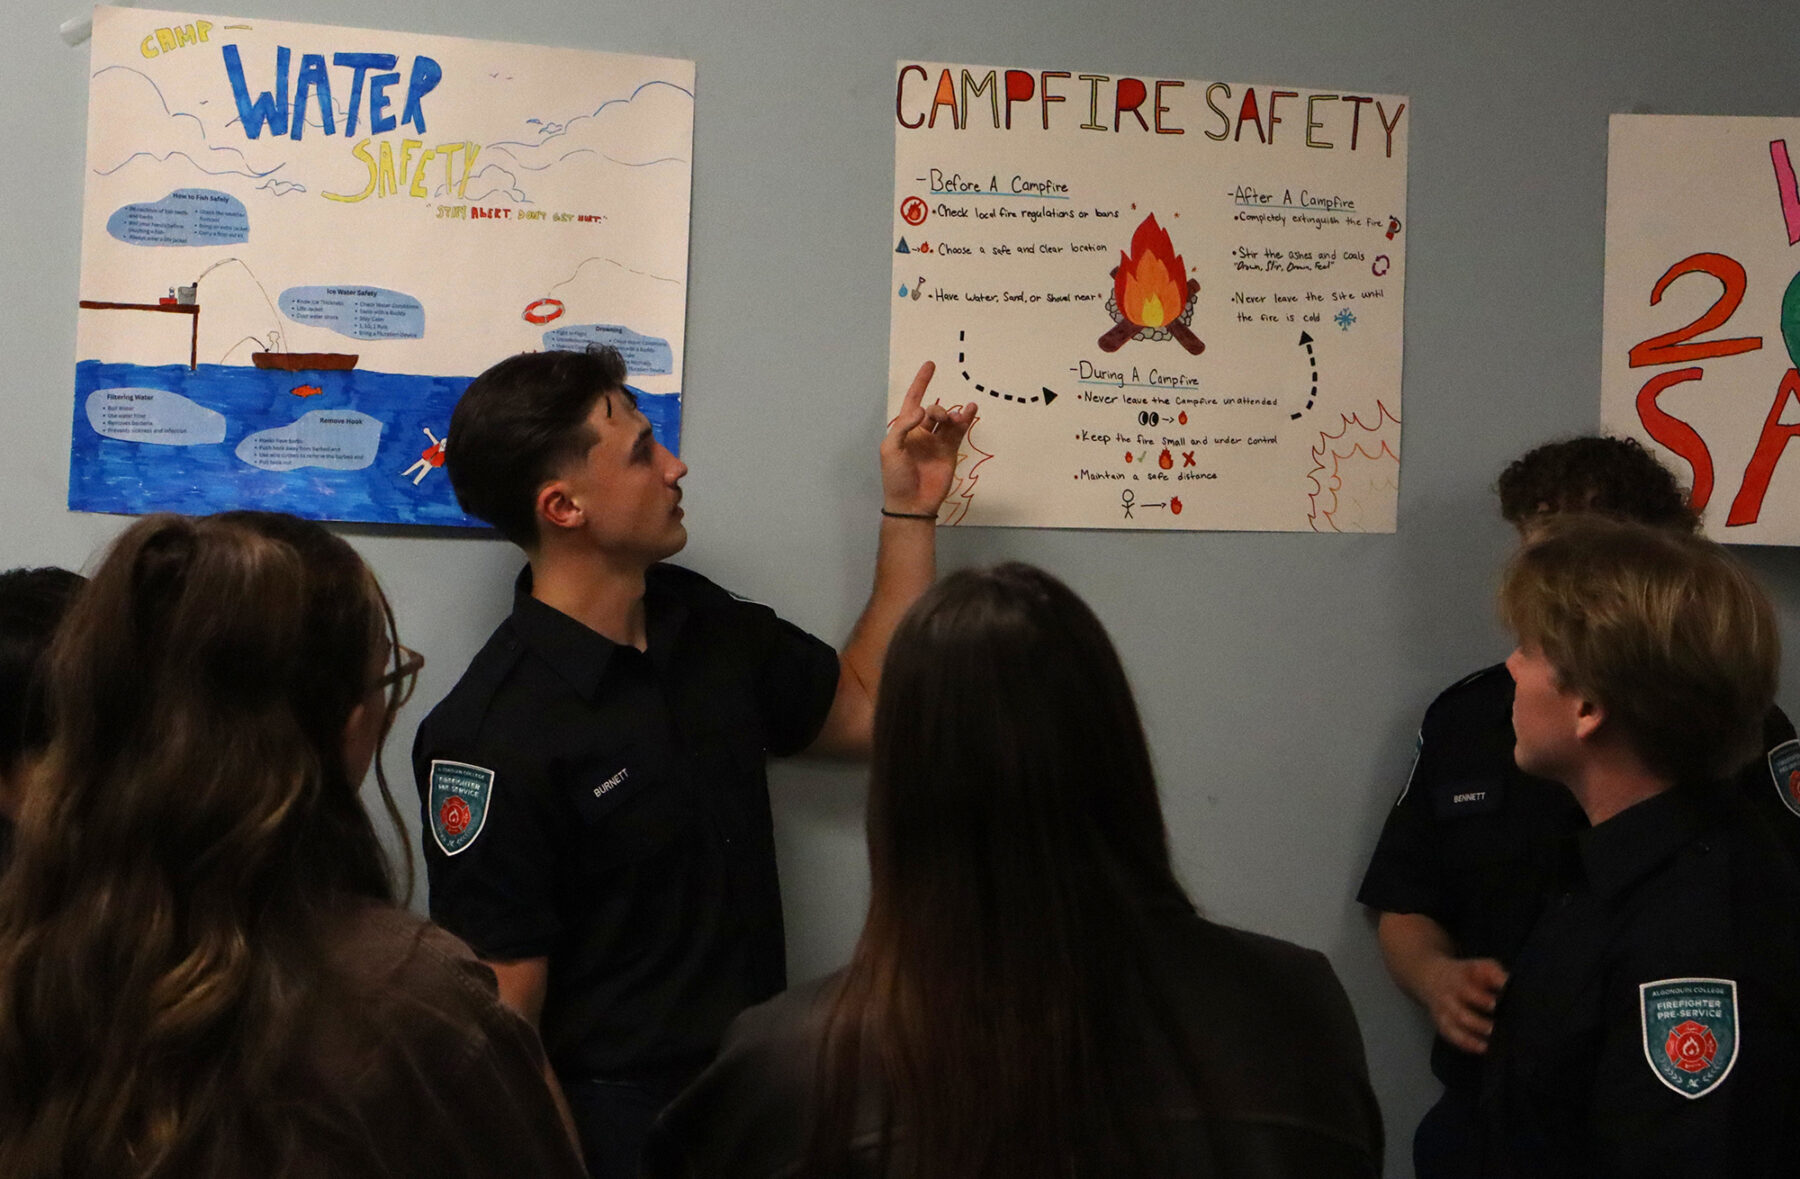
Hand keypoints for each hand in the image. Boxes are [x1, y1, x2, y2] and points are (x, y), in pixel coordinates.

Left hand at [880, 361, 975, 515]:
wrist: (911, 503)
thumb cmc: (895, 477)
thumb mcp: (890, 449)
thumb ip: (904, 427)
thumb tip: (922, 411)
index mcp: (904, 430)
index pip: (913, 400)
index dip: (921, 383)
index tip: (930, 365)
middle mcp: (921, 433)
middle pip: (933, 410)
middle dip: (938, 409)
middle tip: (939, 417)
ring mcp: (937, 442)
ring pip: (948, 420)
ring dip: (953, 414)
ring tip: (956, 417)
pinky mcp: (950, 452)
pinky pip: (959, 432)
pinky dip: (965, 420)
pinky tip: (970, 410)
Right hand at [1422, 956, 1508, 1053]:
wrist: (1433, 976)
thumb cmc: (1467, 973)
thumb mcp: (1481, 966)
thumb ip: (1496, 974)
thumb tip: (1511, 986)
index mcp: (1457, 980)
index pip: (1466, 990)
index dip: (1481, 999)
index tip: (1496, 1004)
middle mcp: (1448, 998)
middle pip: (1460, 1013)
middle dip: (1477, 1023)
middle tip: (1494, 1029)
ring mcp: (1444, 1013)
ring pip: (1453, 1028)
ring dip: (1469, 1038)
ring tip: (1487, 1045)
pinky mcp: (1443, 1024)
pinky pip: (1451, 1036)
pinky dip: (1465, 1044)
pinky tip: (1481, 1049)